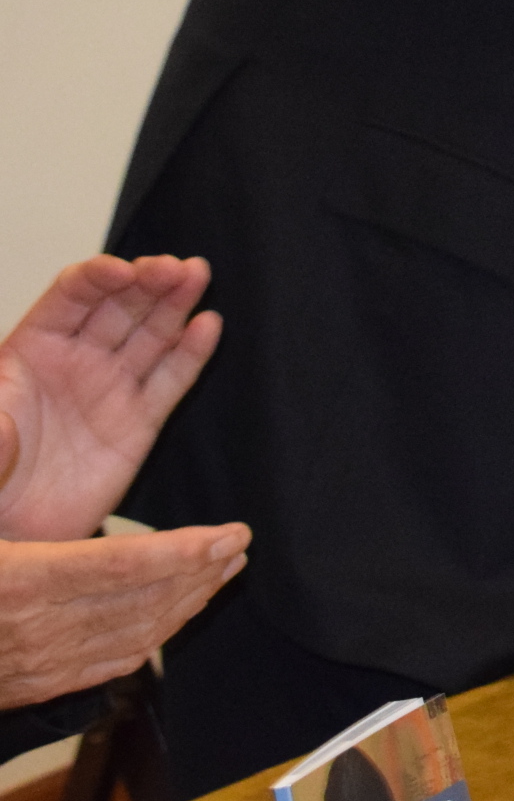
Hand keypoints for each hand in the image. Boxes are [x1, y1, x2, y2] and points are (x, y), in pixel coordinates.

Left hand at [0, 256, 222, 542]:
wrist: (7, 532)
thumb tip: (3, 422)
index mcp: (31, 350)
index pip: (71, 296)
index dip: (97, 277)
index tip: (119, 272)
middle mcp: (76, 361)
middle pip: (119, 305)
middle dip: (149, 280)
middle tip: (175, 268)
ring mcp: (110, 390)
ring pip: (151, 334)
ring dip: (176, 303)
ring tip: (196, 276)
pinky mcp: (138, 424)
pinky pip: (170, 381)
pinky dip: (191, 353)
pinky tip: (206, 326)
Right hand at [0, 523, 249, 710]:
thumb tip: (11, 422)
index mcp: (24, 581)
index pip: (122, 565)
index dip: (183, 552)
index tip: (229, 536)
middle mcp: (39, 627)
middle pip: (143, 600)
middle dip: (201, 571)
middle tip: (237, 545)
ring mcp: (42, 662)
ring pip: (137, 634)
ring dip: (188, 602)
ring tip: (221, 572)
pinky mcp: (40, 684)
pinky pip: (114, 664)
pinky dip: (155, 637)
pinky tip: (177, 617)